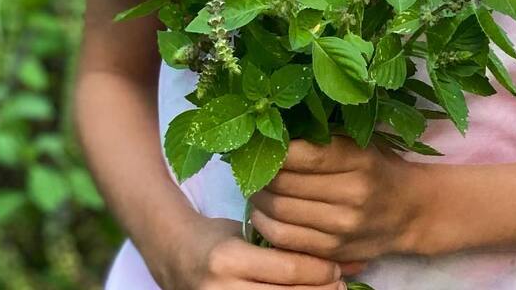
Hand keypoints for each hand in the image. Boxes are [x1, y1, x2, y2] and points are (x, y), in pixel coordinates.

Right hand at [159, 216, 344, 289]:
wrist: (173, 257)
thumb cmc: (215, 237)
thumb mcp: (244, 231)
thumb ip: (278, 244)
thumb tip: (326, 251)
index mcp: (229, 258)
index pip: (286, 268)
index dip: (317, 270)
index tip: (337, 266)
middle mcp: (222, 288)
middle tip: (341, 285)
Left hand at [250, 135, 418, 271]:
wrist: (410, 211)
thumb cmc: (377, 167)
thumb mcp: (358, 142)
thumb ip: (321, 138)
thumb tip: (274, 130)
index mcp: (357, 159)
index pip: (301, 155)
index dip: (273, 149)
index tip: (260, 142)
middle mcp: (351, 194)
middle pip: (284, 184)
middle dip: (260, 174)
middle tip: (251, 164)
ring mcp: (342, 227)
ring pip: (280, 213)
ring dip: (258, 199)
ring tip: (255, 187)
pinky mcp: (334, 251)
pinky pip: (285, 240)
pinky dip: (266, 224)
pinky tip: (264, 212)